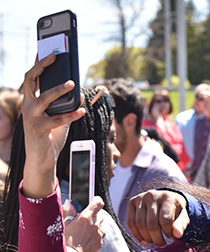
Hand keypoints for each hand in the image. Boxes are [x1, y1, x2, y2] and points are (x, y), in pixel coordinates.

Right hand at [20, 54, 85, 198]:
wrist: (42, 159)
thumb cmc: (52, 135)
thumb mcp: (64, 116)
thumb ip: (75, 103)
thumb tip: (95, 92)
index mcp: (32, 100)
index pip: (34, 76)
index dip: (39, 62)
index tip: (46, 48)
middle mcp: (28, 105)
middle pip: (31, 79)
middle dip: (42, 66)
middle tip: (55, 56)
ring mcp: (31, 117)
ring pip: (43, 98)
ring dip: (57, 90)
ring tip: (72, 84)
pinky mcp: (38, 130)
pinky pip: (55, 120)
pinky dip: (70, 115)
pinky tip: (82, 111)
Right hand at [63, 197, 105, 251]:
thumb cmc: (64, 240)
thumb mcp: (64, 224)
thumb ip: (68, 212)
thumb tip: (69, 203)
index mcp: (86, 217)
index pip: (98, 202)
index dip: (96, 200)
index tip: (94, 200)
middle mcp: (95, 224)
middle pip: (101, 214)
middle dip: (95, 215)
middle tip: (85, 219)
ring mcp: (99, 234)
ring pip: (100, 226)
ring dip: (95, 226)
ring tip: (83, 232)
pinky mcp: (100, 242)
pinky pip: (100, 236)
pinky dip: (94, 236)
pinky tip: (85, 240)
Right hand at [126, 189, 188, 245]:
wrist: (166, 198)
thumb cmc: (175, 210)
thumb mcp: (183, 217)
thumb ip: (181, 225)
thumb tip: (177, 235)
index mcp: (167, 198)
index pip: (165, 220)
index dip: (168, 233)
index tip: (171, 236)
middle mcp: (152, 195)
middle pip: (151, 224)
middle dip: (157, 239)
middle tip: (161, 244)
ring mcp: (141, 198)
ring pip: (140, 224)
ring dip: (147, 238)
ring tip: (154, 241)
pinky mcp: (132, 202)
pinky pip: (130, 222)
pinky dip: (136, 234)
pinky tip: (144, 240)